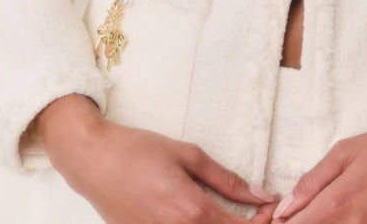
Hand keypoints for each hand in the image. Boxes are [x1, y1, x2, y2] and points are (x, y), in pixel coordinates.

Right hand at [38, 97, 278, 223]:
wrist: (93, 162)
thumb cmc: (138, 151)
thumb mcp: (188, 155)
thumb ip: (226, 179)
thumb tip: (261, 193)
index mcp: (192, 211)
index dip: (265, 222)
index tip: (273, 205)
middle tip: (260, 212)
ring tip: (237, 217)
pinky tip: (210, 220)